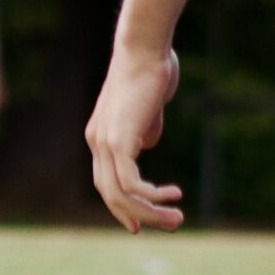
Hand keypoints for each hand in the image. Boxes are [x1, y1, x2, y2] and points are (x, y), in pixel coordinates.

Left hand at [85, 45, 183, 232]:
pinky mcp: (117, 139)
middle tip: (172, 225)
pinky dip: (149, 195)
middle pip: (110, 194)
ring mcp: (104, 142)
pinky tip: (170, 194)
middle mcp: (97, 143)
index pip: (106, 183)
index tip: (142, 224)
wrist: (144, 50)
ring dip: (148, 211)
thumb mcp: (147, 109)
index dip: (123, 206)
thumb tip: (147, 145)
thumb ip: (144, 129)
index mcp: (101, 137)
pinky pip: (128, 182)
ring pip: (119, 194)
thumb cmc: (151, 72)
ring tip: (177, 218)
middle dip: (139, 216)